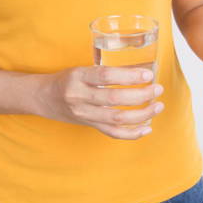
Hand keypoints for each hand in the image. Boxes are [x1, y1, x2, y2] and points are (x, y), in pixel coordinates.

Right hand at [35, 65, 163, 139]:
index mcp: (78, 77)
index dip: (129, 76)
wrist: (44, 97)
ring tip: (158, 106)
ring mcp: (85, 114)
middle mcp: (80, 97)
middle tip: (158, 90)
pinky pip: (113, 133)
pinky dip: (132, 133)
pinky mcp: (90, 126)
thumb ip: (106, 72)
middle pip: (115, 99)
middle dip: (141, 95)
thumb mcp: (82, 69)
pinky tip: (147, 128)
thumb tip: (142, 73)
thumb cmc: (69, 80)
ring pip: (117, 118)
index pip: (106, 76)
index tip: (148, 75)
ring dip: (142, 114)